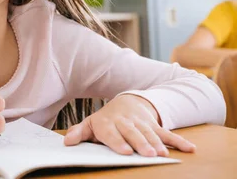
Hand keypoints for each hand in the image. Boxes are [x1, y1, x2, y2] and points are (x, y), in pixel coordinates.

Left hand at [63, 95, 195, 156]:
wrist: (127, 102)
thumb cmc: (106, 119)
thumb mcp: (91, 124)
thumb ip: (80, 133)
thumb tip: (67, 142)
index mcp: (108, 123)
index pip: (112, 133)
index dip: (118, 141)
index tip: (124, 151)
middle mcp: (125, 122)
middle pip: (134, 133)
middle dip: (141, 143)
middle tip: (147, 154)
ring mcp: (142, 123)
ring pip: (150, 133)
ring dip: (158, 143)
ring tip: (163, 154)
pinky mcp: (155, 125)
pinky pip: (167, 132)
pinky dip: (179, 141)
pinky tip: (189, 149)